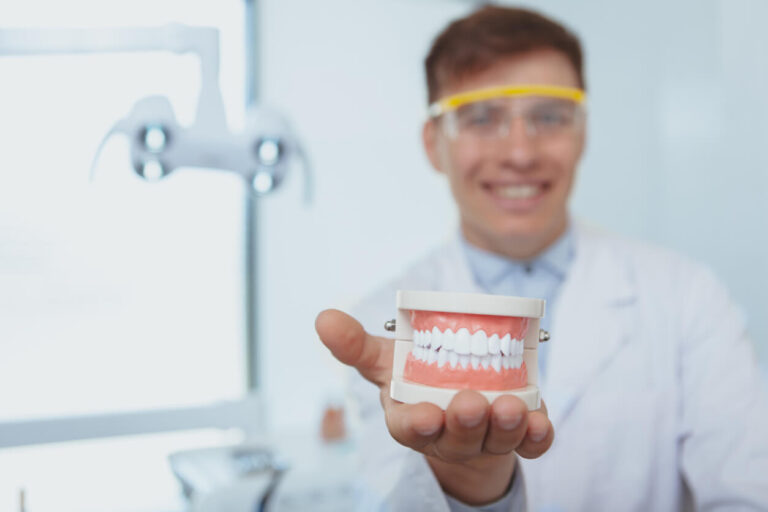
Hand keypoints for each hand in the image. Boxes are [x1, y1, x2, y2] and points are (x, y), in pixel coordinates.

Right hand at [315, 309, 553, 504]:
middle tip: (473, 403)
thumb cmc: (418, 379)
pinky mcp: (519, 439)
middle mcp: (448, 435)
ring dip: (505, 426)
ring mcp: (485, 440)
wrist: (459, 404)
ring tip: (512, 407)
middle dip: (466, 423)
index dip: (417, 426)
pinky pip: (530, 445)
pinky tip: (540, 421)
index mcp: (411, 419)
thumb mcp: (385, 361)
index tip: (425, 416)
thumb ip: (356, 345)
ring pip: (495, 440)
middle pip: (456, 436)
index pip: (409, 430)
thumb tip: (323, 318)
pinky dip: (537, 437)